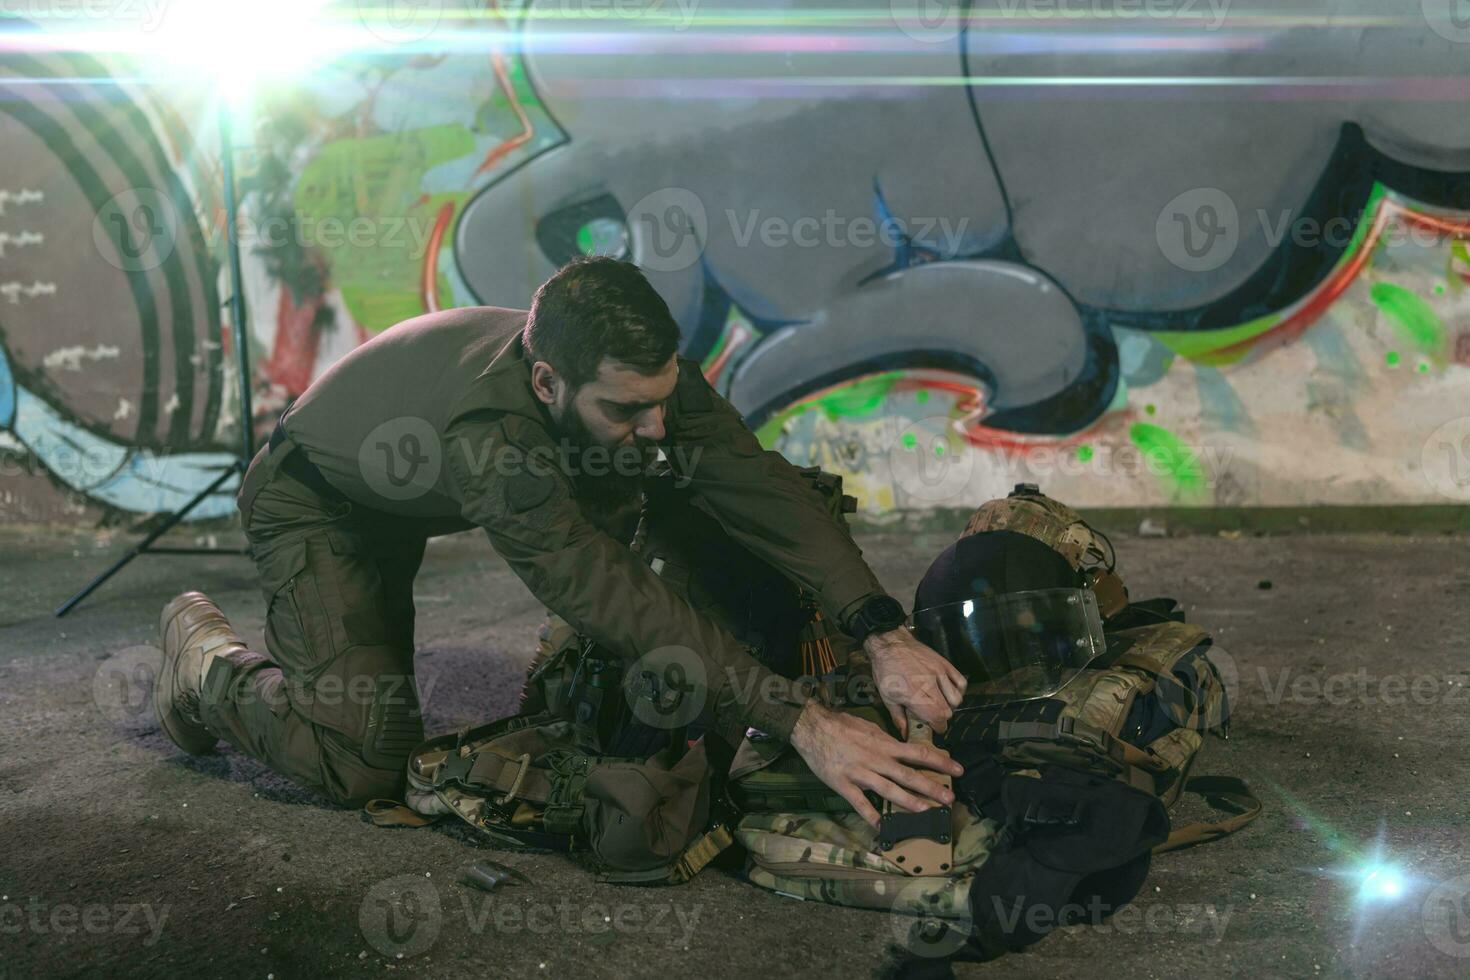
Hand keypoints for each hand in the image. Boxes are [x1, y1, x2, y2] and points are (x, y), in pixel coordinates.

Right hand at [788, 701, 962, 827]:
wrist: (812, 727)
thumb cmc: (841, 725)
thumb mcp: (869, 726)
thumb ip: (886, 739)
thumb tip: (902, 745)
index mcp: (884, 745)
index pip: (918, 753)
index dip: (940, 761)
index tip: (958, 769)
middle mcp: (877, 760)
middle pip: (909, 775)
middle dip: (931, 787)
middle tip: (950, 798)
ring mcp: (861, 773)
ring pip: (889, 790)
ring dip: (910, 801)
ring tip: (927, 811)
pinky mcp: (844, 784)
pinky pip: (860, 803)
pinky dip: (872, 816)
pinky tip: (882, 827)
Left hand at [865, 627, 966, 737]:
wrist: (891, 643)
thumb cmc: (886, 671)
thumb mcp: (887, 697)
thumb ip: (898, 718)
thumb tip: (906, 734)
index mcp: (914, 695)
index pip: (937, 718)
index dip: (938, 727)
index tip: (933, 727)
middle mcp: (930, 684)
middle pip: (948, 711)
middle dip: (941, 717)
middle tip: (932, 715)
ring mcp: (939, 673)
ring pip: (956, 699)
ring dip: (950, 705)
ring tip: (939, 703)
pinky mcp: (944, 664)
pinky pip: (961, 682)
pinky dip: (958, 690)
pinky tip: (947, 691)